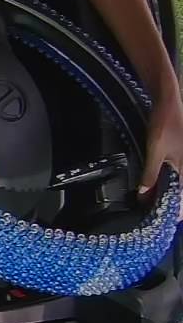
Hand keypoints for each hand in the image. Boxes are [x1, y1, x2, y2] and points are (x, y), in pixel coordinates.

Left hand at [139, 92, 182, 220]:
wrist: (169, 102)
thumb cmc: (165, 124)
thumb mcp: (155, 150)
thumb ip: (151, 174)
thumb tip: (144, 195)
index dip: (179, 211)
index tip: (170, 221)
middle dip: (176, 204)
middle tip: (162, 215)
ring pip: (182, 183)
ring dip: (174, 194)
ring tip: (159, 203)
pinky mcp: (182, 154)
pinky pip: (179, 173)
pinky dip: (173, 182)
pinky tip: (162, 184)